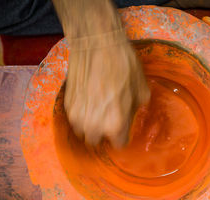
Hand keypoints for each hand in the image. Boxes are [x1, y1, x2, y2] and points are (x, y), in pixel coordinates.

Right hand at [52, 0, 149, 147]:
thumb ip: (136, 110)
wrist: (96, 44)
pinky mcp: (67, 106)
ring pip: (84, 133)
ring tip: (98, 113)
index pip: (119, 145)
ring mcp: (78, 117)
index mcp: (116, 124)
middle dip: (105, 134)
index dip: (123, 136)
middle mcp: (94, 126)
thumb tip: (132, 115)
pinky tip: (88, 102)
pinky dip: (81, 116)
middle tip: (110, 120)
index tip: (123, 129)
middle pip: (98, 142)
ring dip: (91, 127)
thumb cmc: (122, 65)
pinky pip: (74, 120)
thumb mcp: (141, 89)